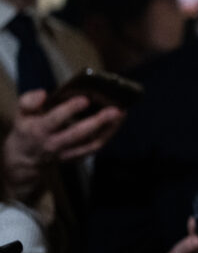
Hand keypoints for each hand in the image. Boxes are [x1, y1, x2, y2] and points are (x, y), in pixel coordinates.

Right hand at [3, 90, 123, 198]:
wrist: (25, 158)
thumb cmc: (27, 128)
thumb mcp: (20, 113)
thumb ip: (28, 101)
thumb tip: (43, 93)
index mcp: (38, 129)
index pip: (54, 120)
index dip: (69, 109)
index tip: (84, 99)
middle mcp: (54, 143)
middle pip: (77, 134)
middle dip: (98, 122)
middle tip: (115, 110)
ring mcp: (67, 153)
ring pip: (91, 144)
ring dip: (109, 129)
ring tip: (122, 114)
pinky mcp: (77, 157)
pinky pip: (95, 147)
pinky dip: (108, 135)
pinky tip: (118, 122)